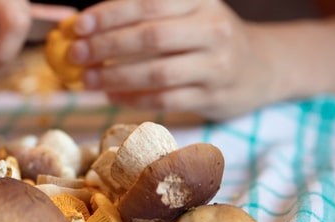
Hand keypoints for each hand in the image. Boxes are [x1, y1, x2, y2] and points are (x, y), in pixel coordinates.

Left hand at [68, 0, 274, 119]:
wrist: (259, 67)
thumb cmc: (205, 36)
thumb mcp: (186, 11)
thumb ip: (142, 14)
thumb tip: (83, 25)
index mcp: (201, 0)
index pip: (149, 3)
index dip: (110, 14)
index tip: (78, 26)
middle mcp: (213, 28)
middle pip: (151, 37)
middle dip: (106, 46)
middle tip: (74, 55)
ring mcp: (217, 65)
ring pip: (158, 72)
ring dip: (115, 77)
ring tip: (86, 80)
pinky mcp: (214, 96)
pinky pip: (166, 99)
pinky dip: (134, 98)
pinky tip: (111, 96)